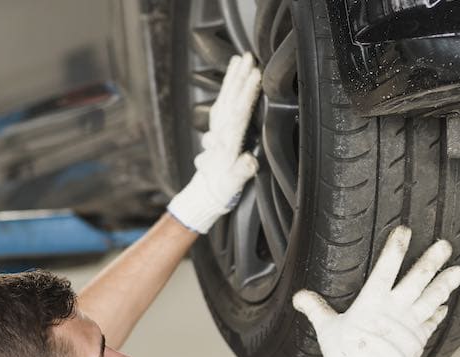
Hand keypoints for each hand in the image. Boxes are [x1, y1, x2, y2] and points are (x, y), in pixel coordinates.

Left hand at [168, 52, 260, 233]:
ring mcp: (217, 129)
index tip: (255, 76)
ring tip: (239, 59)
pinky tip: (232, 77)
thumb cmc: (221, 190)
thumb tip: (249, 160)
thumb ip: (240, 171)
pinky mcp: (217, 129)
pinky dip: (227, 88)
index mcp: (226, 143)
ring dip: (232, 78)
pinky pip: (221, 102)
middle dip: (239, 77)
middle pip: (230, 100)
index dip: (247, 94)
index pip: (238, 114)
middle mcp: (219, 133)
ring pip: (224, 97)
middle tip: (248, 57)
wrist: (204, 195)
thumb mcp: (233, 184)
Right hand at [293, 226, 459, 356]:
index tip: (406, 230)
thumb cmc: (345, 356)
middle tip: (446, 245)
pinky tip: (445, 305)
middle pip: (419, 278)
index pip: (387, 266)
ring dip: (445, 283)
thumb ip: (316, 309)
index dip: (396, 247)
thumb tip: (298, 297)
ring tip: (456, 271)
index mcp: (373, 301)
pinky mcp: (418, 340)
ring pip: (433, 297)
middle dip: (433, 259)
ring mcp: (411, 324)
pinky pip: (432, 322)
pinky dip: (439, 312)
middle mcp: (396, 308)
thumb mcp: (327, 330)